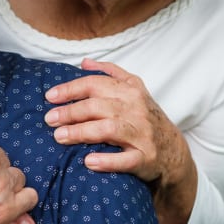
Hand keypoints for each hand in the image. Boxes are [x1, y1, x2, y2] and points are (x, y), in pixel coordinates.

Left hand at [44, 59, 189, 184]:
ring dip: (82, 132)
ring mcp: (142, 134)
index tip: (50, 97)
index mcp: (130, 90)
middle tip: (49, 119)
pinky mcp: (146, 158)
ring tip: (59, 136)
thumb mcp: (134, 88)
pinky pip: (126, 160)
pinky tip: (88, 161)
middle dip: (70, 112)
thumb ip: (110, 72)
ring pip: (109, 130)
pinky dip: (107, 160)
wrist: (173, 151)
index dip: (70, 89)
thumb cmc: (145, 117)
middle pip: (98, 106)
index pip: (95, 84)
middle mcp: (136, 110)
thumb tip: (84, 62)